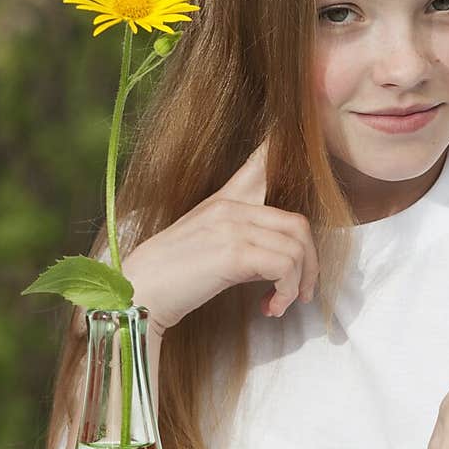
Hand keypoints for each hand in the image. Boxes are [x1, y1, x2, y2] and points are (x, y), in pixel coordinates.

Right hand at [119, 137, 319, 331]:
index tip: (294, 142)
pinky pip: (285, 267)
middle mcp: (230, 207)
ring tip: (280, 303)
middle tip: (300, 292)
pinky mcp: (234, 253)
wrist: (138, 295)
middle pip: (298, 225)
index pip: (261, 161)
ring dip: (297, 284)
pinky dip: (285, 292)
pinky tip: (270, 307)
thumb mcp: (207, 245)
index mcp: (224, 201)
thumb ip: (240, 237)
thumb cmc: (170, 278)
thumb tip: (276, 256)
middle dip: (310, 264)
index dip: (284, 148)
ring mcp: (232, 227)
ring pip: (297, 248)